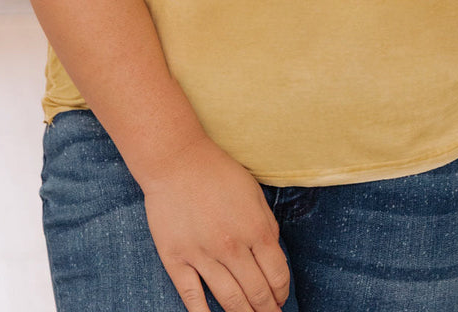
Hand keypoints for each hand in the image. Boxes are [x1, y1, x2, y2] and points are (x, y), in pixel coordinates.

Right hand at [141, 134, 290, 311]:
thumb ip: (267, 225)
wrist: (175, 160)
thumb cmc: (217, 172)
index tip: (281, 299)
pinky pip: (192, 298)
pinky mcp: (176, 259)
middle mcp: (232, 246)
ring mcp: (202, 255)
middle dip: (267, 311)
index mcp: (255, 229)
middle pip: (257, 293)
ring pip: (230, 301)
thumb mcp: (253, 192)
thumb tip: (274, 256)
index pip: (277, 275)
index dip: (282, 292)